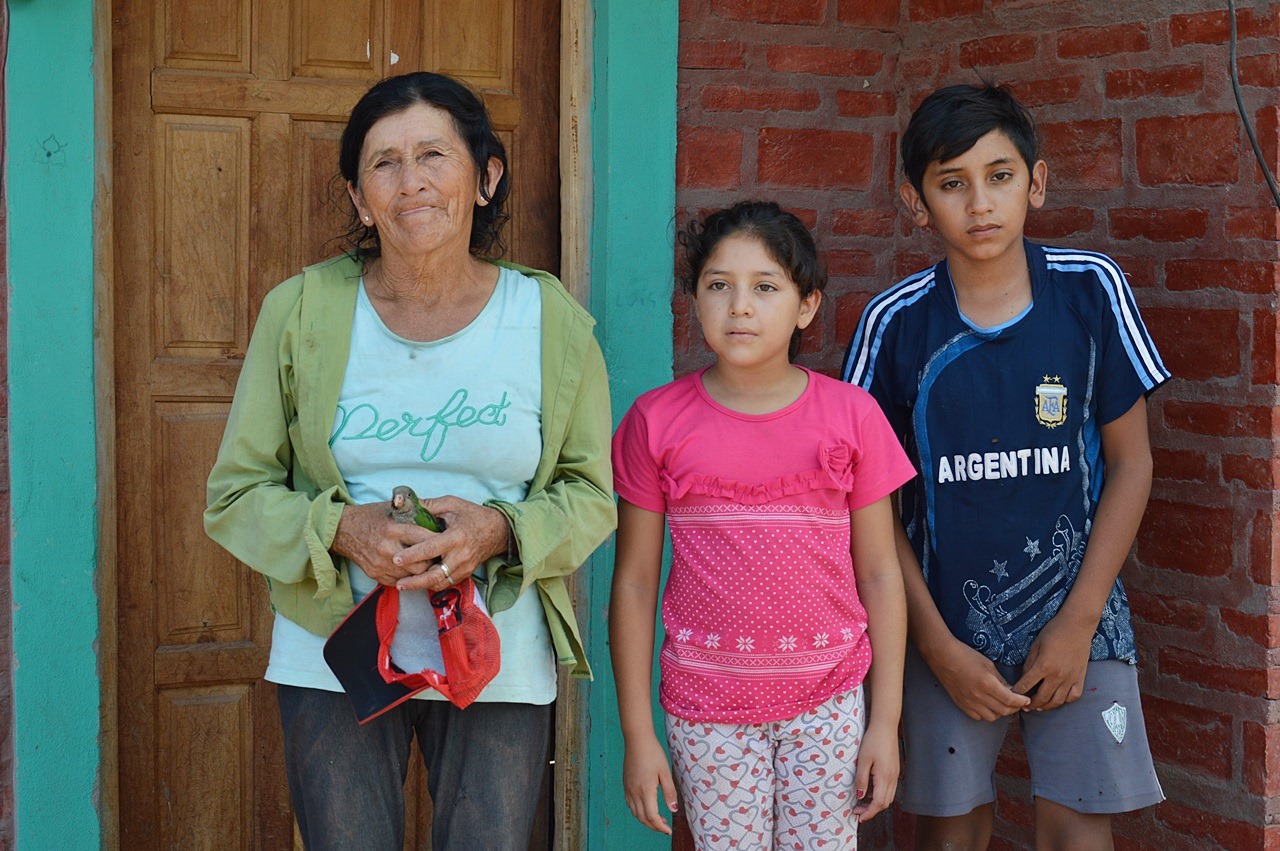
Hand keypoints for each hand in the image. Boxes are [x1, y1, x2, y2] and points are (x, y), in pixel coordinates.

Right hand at [330, 501, 437, 584]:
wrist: (343, 530)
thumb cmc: (371, 517)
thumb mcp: (391, 508)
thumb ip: (412, 512)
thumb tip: (436, 514)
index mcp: (393, 529)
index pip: (424, 539)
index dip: (438, 541)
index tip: (446, 541)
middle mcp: (387, 548)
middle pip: (421, 564)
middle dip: (433, 561)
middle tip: (440, 557)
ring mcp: (381, 564)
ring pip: (411, 576)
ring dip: (421, 571)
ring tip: (429, 564)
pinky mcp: (376, 575)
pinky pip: (399, 581)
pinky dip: (407, 576)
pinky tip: (412, 569)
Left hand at [392, 496, 509, 592]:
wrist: (498, 530)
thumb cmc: (472, 515)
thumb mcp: (452, 504)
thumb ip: (429, 505)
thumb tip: (405, 503)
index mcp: (455, 537)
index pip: (430, 549)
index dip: (412, 555)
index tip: (396, 559)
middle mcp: (461, 555)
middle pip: (435, 575)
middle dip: (415, 581)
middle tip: (398, 583)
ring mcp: (465, 567)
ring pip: (441, 582)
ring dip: (422, 586)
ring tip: (405, 585)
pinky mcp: (466, 573)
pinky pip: (447, 583)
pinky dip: (433, 584)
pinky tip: (420, 583)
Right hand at [622, 733, 678, 834]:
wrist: (637, 740)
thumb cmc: (653, 753)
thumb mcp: (665, 772)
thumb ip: (669, 792)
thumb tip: (673, 810)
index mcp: (645, 791)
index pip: (652, 816)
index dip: (660, 826)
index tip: (668, 830)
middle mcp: (634, 792)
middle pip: (642, 818)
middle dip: (654, 826)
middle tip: (665, 827)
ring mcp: (628, 789)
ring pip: (635, 813)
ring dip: (646, 820)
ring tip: (658, 819)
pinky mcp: (626, 784)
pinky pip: (630, 805)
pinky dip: (638, 812)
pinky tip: (646, 808)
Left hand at [852, 722, 898, 821]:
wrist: (885, 726)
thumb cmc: (873, 740)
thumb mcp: (863, 760)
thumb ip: (861, 779)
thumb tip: (860, 796)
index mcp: (885, 777)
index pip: (879, 803)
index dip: (869, 812)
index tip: (859, 817)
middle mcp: (893, 778)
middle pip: (885, 803)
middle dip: (872, 810)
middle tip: (857, 810)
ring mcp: (895, 774)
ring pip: (888, 796)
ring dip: (876, 803)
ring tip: (861, 802)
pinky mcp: (895, 770)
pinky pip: (889, 788)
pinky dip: (880, 794)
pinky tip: (869, 789)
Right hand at [926, 638, 1029, 720]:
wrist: (942, 655)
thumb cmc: (965, 655)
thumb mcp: (988, 664)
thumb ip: (1000, 680)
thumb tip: (1011, 691)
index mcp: (987, 684)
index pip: (1010, 700)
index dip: (1021, 701)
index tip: (1026, 699)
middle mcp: (978, 696)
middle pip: (1003, 711)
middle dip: (1014, 708)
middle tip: (1017, 702)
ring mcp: (968, 702)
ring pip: (991, 717)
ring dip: (1000, 712)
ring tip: (1002, 704)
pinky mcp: (960, 704)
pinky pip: (977, 717)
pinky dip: (986, 714)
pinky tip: (987, 705)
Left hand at [1011, 611, 1095, 710]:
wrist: (1077, 626)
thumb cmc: (1053, 632)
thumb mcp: (1035, 645)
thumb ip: (1029, 664)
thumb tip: (1025, 678)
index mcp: (1043, 666)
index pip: (1026, 685)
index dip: (1017, 692)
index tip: (1012, 696)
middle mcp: (1057, 676)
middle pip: (1042, 698)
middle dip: (1031, 704)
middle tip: (1024, 706)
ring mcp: (1070, 679)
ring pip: (1057, 701)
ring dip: (1046, 706)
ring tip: (1039, 706)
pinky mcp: (1081, 678)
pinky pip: (1073, 696)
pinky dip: (1065, 701)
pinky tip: (1058, 699)